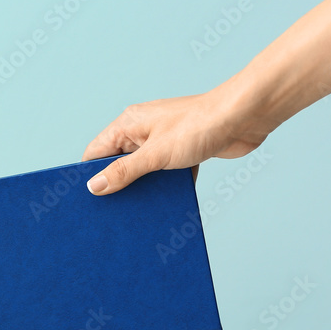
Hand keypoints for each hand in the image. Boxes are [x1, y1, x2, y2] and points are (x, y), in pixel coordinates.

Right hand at [81, 89, 272, 194]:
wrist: (245, 117)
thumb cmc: (200, 125)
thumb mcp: (155, 155)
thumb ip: (124, 172)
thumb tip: (94, 186)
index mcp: (128, 124)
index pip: (96, 152)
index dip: (88, 175)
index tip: (85, 200)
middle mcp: (142, 130)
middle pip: (118, 162)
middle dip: (117, 185)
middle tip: (111, 212)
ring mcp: (163, 140)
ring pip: (144, 170)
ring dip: (144, 188)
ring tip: (138, 212)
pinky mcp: (183, 150)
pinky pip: (166, 172)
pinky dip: (166, 186)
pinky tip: (167, 203)